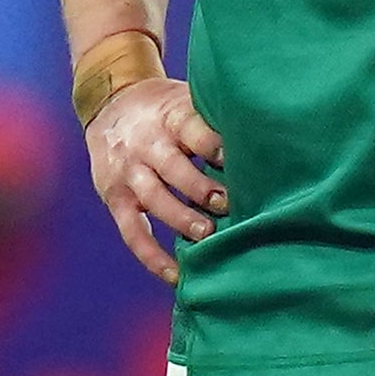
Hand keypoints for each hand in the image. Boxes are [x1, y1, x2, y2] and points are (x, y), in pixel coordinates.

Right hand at [84, 74, 225, 286]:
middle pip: (173, 167)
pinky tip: (177, 275)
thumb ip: (214, 120)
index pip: (192, 130)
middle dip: (201, 188)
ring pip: (153, 199)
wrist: (110, 104)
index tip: (239, 162)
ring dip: (181, 219)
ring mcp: (128, 173)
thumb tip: (264, 143)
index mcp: (170, 116)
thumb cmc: (166, 109)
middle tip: (229, 204)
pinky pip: (132, 233)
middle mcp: (146, 144)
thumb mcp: (186, 100)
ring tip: (207, 236)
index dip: (215, 147)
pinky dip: (153, 257)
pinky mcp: (115, 198)